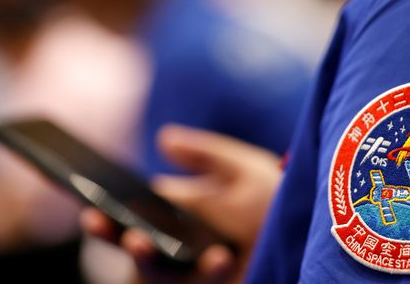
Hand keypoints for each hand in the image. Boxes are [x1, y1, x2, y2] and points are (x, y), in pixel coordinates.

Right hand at [81, 124, 282, 282]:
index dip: (107, 217)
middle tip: (110, 227)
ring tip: (146, 243)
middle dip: (119, 242)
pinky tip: (217, 257)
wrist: (319, 227)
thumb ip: (205, 153)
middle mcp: (182, 252)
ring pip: (161, 277)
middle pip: (137, 254)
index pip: (131, 222)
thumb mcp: (242, 168)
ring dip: (153, 263)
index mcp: (179, 221)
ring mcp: (199, 276)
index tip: (90, 207)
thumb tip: (164, 138)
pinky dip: (206, 274)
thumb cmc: (278, 198)